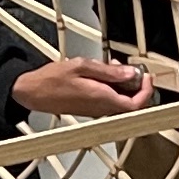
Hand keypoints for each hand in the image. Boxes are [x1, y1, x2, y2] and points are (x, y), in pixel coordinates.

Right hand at [13, 56, 156, 120]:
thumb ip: (108, 71)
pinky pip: (110, 101)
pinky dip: (113, 88)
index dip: (146, 91)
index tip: (146, 76)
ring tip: (113, 67)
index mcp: (102, 99)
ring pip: (121, 102)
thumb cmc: (51, 80)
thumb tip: (130, 73)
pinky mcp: (91, 110)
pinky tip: (103, 75)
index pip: (136, 104)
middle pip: (131, 104)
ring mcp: (96, 111)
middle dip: (135, 84)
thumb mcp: (82, 66)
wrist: (32, 92)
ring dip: (123, 85)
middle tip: (130, 68)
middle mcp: (101, 109)